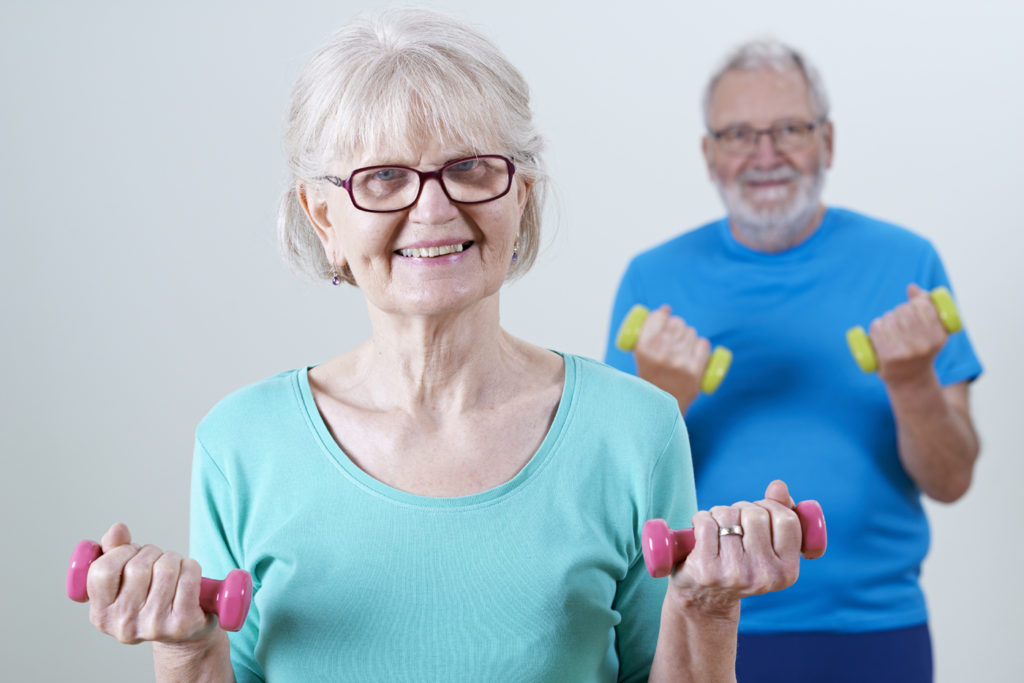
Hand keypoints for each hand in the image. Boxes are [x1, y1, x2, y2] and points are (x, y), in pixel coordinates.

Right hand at [86, 523, 217, 644]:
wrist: (185, 632)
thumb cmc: (152, 597)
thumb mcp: (125, 577)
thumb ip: (114, 551)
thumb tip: (117, 529)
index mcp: (101, 615)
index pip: (102, 571)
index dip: (121, 552)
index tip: (131, 554)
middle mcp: (124, 625)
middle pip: (138, 566)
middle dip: (152, 553)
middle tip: (157, 562)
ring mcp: (154, 626)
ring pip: (166, 568)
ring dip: (174, 559)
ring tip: (174, 571)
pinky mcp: (182, 624)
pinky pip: (188, 577)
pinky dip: (192, 568)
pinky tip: (190, 577)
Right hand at [633, 305, 710, 411]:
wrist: (661, 409)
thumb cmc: (650, 379)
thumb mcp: (640, 356)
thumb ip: (649, 334)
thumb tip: (666, 308)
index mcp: (644, 348)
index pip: (659, 317)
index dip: (663, 313)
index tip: (665, 314)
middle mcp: (661, 353)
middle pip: (677, 323)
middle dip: (677, 326)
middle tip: (674, 336)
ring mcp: (679, 361)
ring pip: (691, 332)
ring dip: (688, 336)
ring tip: (682, 349)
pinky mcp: (695, 370)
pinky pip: (704, 344)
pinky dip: (701, 346)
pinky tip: (695, 353)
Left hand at [668, 481, 802, 619]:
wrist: (704, 601)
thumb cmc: (739, 566)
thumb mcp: (766, 547)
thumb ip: (779, 514)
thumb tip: (779, 486)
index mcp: (786, 572)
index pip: (787, 520)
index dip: (772, 507)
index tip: (760, 513)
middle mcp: (763, 575)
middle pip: (756, 514)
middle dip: (742, 509)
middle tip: (734, 524)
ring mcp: (734, 573)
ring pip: (728, 515)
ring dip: (719, 513)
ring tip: (717, 529)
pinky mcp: (706, 569)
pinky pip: (706, 522)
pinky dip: (700, 519)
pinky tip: (700, 533)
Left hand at [870, 283, 947, 385]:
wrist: (909, 380)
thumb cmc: (919, 350)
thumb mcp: (930, 330)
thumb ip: (925, 306)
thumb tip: (912, 287)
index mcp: (938, 336)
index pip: (922, 305)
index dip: (914, 304)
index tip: (913, 311)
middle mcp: (925, 344)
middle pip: (903, 310)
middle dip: (898, 312)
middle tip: (899, 324)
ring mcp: (906, 351)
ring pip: (889, 317)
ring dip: (886, 320)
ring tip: (890, 332)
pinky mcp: (889, 356)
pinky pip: (877, 328)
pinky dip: (875, 328)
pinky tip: (879, 336)